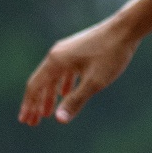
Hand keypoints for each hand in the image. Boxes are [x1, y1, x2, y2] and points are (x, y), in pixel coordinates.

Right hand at [18, 20, 135, 124]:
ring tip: (47, 113)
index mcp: (56, 61)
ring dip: (49, 96)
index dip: (29, 105)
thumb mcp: (94, 82)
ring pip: (53, 77)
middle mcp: (56, 55)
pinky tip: (64, 93)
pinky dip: (61, 85)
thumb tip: (59, 120)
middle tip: (33, 123)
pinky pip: (64, 71)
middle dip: (37, 104)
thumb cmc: (111, 55)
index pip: (35, 86)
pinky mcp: (77, 51)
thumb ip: (76, 101)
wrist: (126, 29)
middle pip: (41, 83)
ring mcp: (67, 51)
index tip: (25, 121)